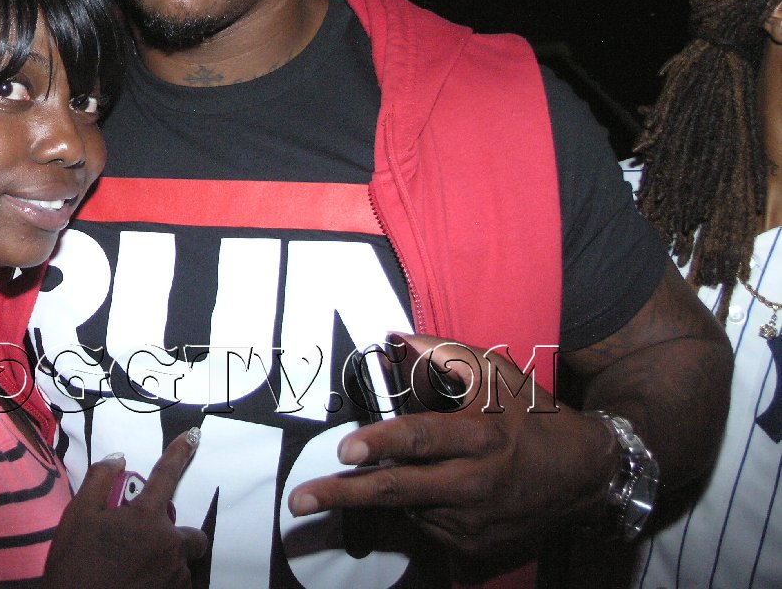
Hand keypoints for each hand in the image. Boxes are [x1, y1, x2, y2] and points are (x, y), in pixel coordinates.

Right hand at [44, 428, 208, 587]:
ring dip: (167, 563)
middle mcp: (169, 546)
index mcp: (147, 519)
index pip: (167, 476)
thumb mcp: (78, 516)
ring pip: (183, 565)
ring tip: (136, 570)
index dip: (180, 453)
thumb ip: (99, 481)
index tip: (192, 436)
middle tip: (147, 544)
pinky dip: (163, 583)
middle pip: (194, 536)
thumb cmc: (75, 565)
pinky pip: (177, 587)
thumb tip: (117, 460)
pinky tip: (139, 584)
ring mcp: (174, 578)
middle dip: (178, 536)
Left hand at [287, 334, 613, 557]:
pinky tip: (425, 489)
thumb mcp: (496, 374)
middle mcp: (476, 483)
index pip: (422, 440)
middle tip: (300, 500)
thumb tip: (394, 338)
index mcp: (480, 437)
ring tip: (371, 475)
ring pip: (407, 508)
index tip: (346, 449)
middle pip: (400, 490)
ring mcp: (475, 521)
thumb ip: (444, 355)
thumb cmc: (532, 415)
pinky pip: (425, 526)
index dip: (382, 444)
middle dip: (344, 495)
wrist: (585, 475)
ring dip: (381, 493)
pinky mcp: (475, 547)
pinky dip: (413, 507)